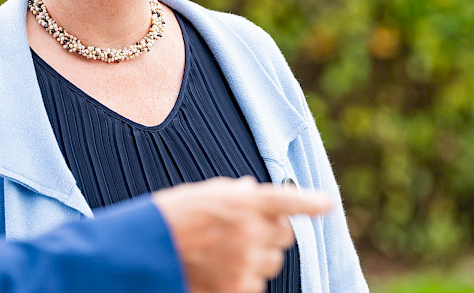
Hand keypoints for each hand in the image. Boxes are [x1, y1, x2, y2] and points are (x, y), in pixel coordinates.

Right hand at [153, 176, 332, 292]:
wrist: (146, 249)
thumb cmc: (172, 215)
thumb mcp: (204, 193)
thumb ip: (235, 192)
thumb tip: (253, 190)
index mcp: (243, 201)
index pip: (287, 200)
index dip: (310, 202)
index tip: (327, 203)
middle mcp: (249, 231)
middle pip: (284, 236)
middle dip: (271, 233)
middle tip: (247, 230)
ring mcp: (245, 263)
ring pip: (272, 262)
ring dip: (259, 257)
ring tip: (228, 252)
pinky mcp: (237, 289)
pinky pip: (256, 284)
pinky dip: (245, 278)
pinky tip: (221, 269)